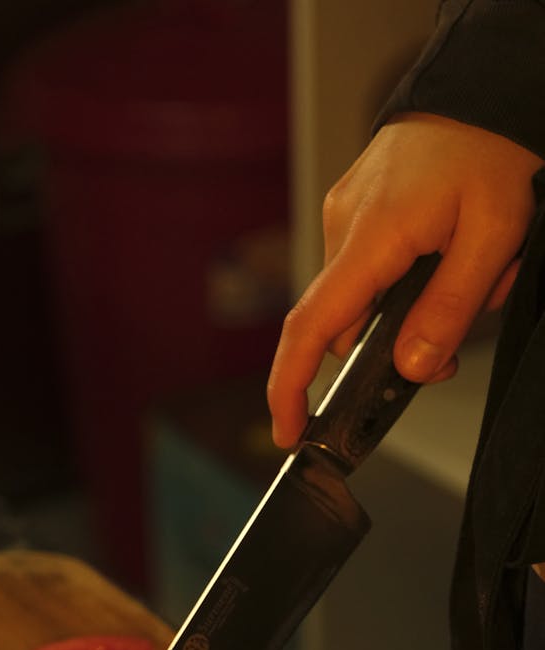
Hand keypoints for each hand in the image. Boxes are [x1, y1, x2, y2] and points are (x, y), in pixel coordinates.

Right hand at [267, 113, 543, 446]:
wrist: (483, 86)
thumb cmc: (491, 145)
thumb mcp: (493, 236)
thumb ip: (449, 310)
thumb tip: (410, 367)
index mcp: (370, 237)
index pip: (310, 329)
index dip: (291, 388)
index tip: (289, 430)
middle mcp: (342, 226)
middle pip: (351, 323)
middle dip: (403, 338)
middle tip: (462, 324)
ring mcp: (345, 214)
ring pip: (368, 296)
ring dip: (415, 301)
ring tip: (471, 265)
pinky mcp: (356, 207)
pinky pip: (372, 264)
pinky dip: (409, 273)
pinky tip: (449, 246)